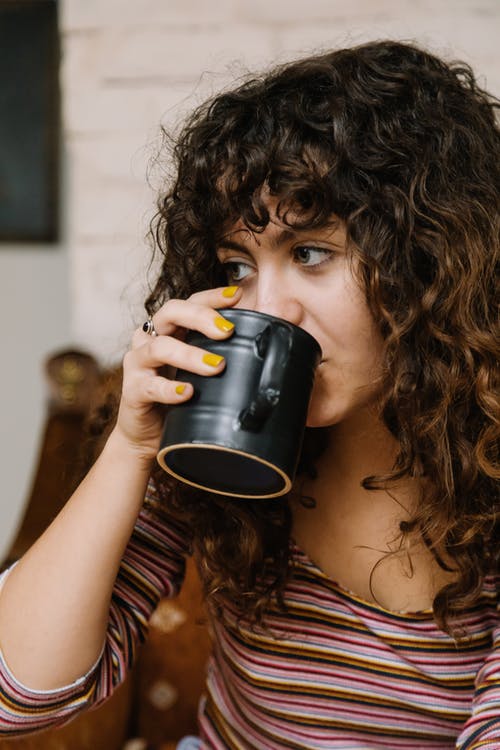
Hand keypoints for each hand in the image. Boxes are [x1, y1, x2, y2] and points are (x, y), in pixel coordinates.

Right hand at [112, 286, 240, 463]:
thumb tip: (276, 337)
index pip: (190, 302)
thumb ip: (229, 353)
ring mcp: (138, 363)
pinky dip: (170, 389)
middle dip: (201, 317)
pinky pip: (150, 386)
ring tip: (217, 366)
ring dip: (190, 355)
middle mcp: (150, 339)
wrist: (150, 436)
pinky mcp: (132, 390)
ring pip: (160, 347)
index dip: (212, 297)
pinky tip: (188, 393)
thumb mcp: (207, 373)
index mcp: (170, 329)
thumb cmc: (184, 399)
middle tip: (228, 331)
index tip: (236, 296)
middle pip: (171, 312)